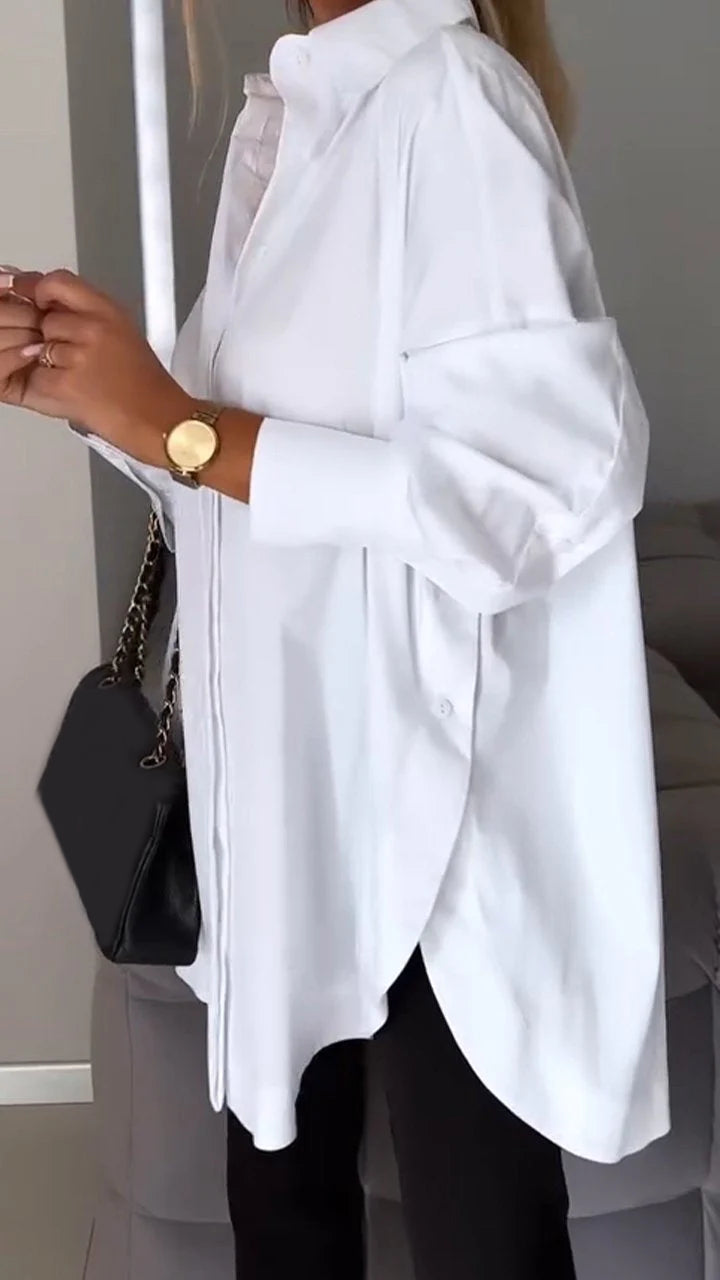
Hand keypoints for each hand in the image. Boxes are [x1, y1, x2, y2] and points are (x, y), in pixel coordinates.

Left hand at [4, 269, 194, 466]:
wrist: (160, 422)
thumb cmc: (143, 386)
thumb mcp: (120, 332)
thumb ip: (80, 312)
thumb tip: (36, 296)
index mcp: (108, 311)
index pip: (57, 281)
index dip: (36, 289)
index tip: (28, 295)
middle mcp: (94, 327)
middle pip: (40, 316)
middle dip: (42, 336)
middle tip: (66, 356)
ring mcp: (79, 355)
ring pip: (34, 346)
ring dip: (44, 364)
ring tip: (77, 378)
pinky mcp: (65, 384)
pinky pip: (31, 376)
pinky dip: (41, 388)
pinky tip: (69, 393)